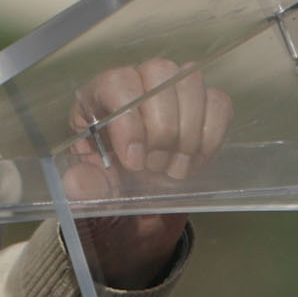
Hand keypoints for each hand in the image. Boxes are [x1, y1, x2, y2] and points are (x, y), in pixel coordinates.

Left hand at [63, 57, 232, 288]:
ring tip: (174, 170)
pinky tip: (195, 163)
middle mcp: (134, 86)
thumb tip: (78, 180)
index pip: (116, 83)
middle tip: (156, 168)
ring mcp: (171, 93)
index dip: (130, 119)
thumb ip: (84, 193)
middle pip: (159, 71)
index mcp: (96, 102)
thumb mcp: (90, 205)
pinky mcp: (202, 108)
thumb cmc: (108, 204)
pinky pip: (219, 103)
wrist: (138, 225)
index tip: (135, 163)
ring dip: (189, 132)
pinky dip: (212, 135)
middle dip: (164, 126)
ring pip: (191, 80)